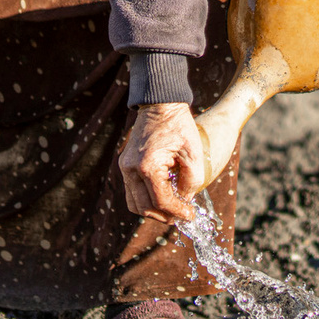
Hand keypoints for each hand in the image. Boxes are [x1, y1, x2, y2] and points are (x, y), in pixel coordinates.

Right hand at [117, 101, 207, 224]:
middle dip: (164, 215)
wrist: (160, 104)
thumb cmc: (179, 125)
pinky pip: (132, 191)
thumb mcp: (193, 153)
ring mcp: (125, 167)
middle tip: (182, 215)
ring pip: (134, 203)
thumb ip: (191, 181)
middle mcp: (130, 169)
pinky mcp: (125, 165)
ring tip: (172, 208)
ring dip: (153, 209)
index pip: (160, 201)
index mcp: (147, 166)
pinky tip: (163, 194)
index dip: (177, 212)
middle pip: (144, 207)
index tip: (190, 215)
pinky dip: (146, 198)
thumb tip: (185, 201)